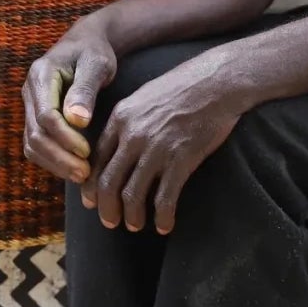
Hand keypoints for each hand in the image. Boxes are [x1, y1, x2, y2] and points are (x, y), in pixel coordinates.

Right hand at [22, 28, 118, 183]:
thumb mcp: (97, 64)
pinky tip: (73, 167)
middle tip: (85, 173)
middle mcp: (29, 91)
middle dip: (59, 157)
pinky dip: (52, 160)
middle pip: (34, 134)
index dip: (65, 138)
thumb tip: (78, 121)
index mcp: (41, 75)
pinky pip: (36, 144)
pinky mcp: (36, 116)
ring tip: (82, 176)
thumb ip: (86, 90)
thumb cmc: (94, 51)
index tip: (87, 151)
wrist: (85, 42)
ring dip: (54, 163)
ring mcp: (30, 105)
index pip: (46, 116)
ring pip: (31, 143)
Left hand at [84, 56, 243, 234]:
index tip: (92, 201)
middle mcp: (133, 135)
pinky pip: (164, 198)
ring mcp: (156, 149)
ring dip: (132, 217)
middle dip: (107, 208)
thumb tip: (116, 146)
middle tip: (111, 222)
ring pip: (132, 195)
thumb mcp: (143, 97)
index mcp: (120, 118)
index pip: (96, 160)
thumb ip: (126, 121)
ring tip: (135, 225)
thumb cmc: (182, 86)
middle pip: (108, 182)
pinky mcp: (181, 160)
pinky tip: (164, 224)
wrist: (216, 81)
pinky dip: (162, 217)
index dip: (91, 186)